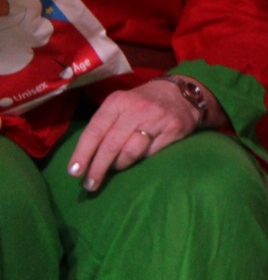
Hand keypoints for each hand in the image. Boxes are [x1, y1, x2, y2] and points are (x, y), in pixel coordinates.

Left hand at [68, 79, 205, 191]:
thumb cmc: (142, 104)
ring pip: (131, 152)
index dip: (83, 153)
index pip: (95, 130)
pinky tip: (139, 158)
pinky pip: (150, 153)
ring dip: (120, 165)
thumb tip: (85, 160)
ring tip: (116, 168)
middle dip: (98, 168)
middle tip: (90, 185)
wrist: (181, 94)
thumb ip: (104, 127)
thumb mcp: (120, 106)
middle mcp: (136, 108)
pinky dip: (141, 159)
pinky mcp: (173, 128)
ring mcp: (156, 118)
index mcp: (118, 101)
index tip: (74, 172)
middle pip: (111, 145)